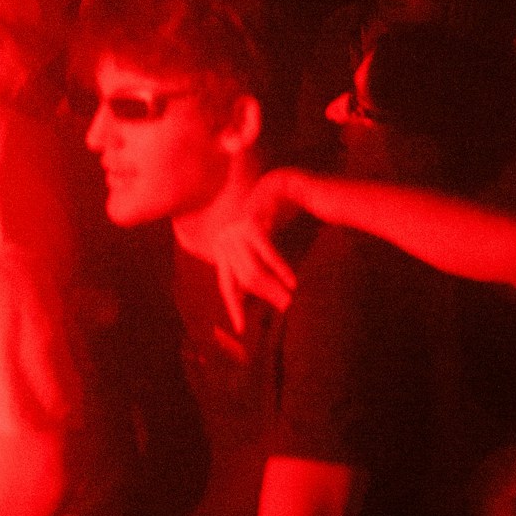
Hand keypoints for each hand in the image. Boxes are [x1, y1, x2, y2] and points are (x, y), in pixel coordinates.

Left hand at [211, 172, 302, 330]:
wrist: (279, 185)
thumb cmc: (270, 217)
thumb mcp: (259, 245)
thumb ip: (255, 266)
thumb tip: (258, 296)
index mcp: (222, 250)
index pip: (227, 286)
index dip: (235, 308)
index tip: (241, 330)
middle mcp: (224, 242)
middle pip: (245, 281)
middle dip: (266, 297)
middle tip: (285, 310)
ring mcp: (235, 233)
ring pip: (254, 271)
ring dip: (274, 287)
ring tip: (290, 299)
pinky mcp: (250, 225)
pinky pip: (267, 254)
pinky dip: (281, 269)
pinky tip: (292, 281)